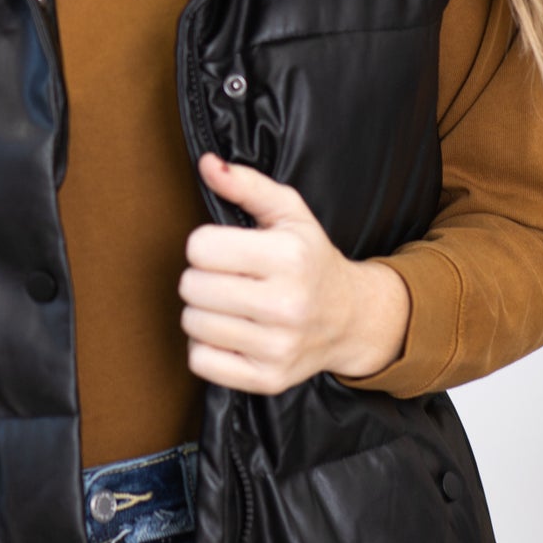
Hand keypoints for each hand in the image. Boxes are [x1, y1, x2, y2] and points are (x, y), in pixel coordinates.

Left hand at [178, 153, 411, 393]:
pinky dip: (206, 347)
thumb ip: (246, 185)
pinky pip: (200, 361)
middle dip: (202, 278)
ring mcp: (277, 346)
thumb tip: (207, 164)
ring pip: (192, 323)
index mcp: (289, 256)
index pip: (199, 248)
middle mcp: (286, 304)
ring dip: (202, 312)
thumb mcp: (289, 213)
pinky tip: (230, 333)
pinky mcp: (267, 379)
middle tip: (228, 278)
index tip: (226, 250)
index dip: (206, 245)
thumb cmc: (310, 259)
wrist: (350, 318)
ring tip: (229, 305)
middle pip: (191, 286)